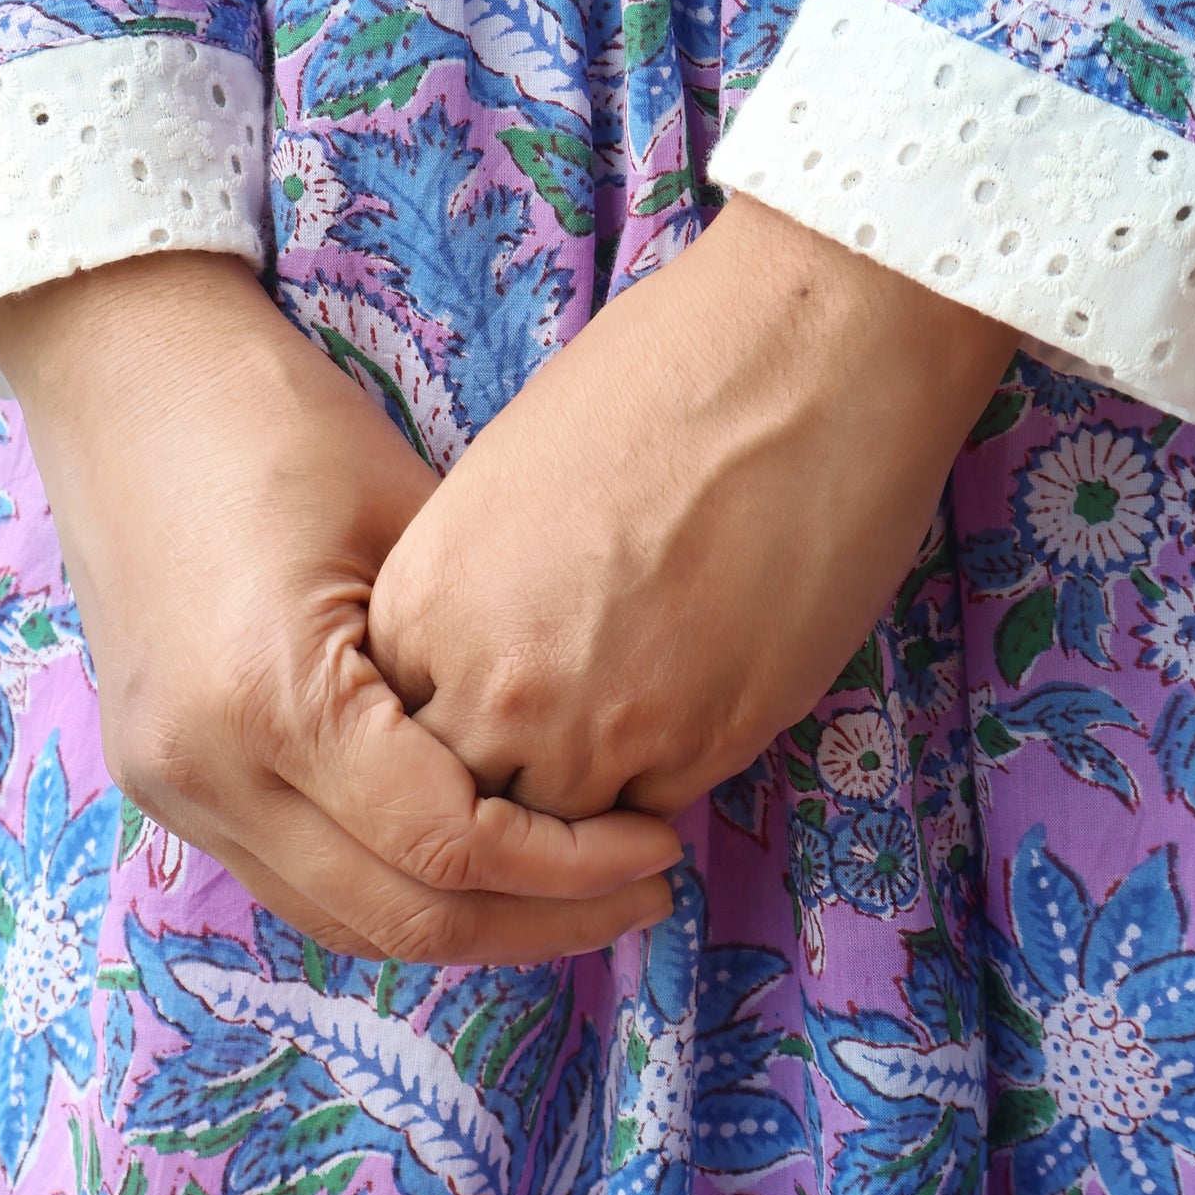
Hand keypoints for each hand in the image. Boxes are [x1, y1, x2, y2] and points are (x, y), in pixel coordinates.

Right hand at [0, 254, 678, 960]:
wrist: (122, 378)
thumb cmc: (278, 420)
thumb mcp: (413, 525)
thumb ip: (484, 664)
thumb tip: (593, 759)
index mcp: (274, 698)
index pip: (446, 844)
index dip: (567, 866)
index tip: (652, 843)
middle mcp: (206, 771)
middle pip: (397, 916)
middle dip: (535, 920)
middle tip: (639, 889)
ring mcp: (170, 787)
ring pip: (342, 923)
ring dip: (464, 925)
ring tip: (572, 896)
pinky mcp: (161, 783)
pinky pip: (295, 881)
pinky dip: (389, 888)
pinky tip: (474, 866)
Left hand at [367, 199, 1014, 820]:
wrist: (798, 358)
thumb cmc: (658, 379)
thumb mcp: (505, 484)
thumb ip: (476, 595)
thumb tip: (491, 661)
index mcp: (426, 604)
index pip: (395, 735)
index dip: (441, 735)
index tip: (483, 722)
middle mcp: (493, 683)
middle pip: (464, 804)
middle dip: (504, 794)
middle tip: (553, 763)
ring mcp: (598, 728)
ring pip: (559, 836)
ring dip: (583, 811)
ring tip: (621, 752)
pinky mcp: (703, 746)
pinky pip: (656, 813)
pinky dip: (663, 789)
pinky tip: (687, 723)